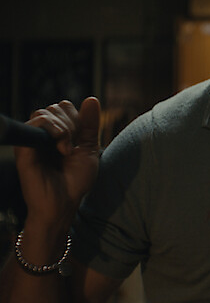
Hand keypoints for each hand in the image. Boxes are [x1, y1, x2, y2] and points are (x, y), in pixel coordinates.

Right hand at [15, 97, 100, 230]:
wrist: (64, 203)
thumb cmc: (75, 181)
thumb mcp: (89, 149)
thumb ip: (90, 124)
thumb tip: (92, 99)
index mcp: (56, 133)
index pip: (64, 106)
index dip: (76, 117)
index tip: (80, 139)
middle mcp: (42, 135)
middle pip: (55, 107)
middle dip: (71, 123)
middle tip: (73, 146)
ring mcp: (32, 141)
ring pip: (45, 113)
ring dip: (63, 128)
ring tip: (66, 149)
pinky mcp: (24, 148)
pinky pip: (36, 124)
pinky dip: (53, 131)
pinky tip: (61, 148)